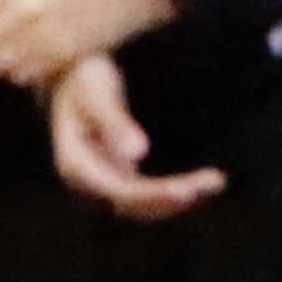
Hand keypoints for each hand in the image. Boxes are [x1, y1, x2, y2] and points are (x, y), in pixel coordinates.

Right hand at [51, 49, 227, 221]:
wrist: (65, 77)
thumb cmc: (81, 80)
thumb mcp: (96, 95)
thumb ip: (114, 123)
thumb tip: (139, 153)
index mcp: (73, 165)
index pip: (118, 192)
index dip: (152, 195)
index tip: (187, 190)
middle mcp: (84, 181)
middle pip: (132, 203)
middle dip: (173, 197)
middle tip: (215, 179)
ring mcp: (99, 181)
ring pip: (141, 204)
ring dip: (177, 197)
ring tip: (216, 180)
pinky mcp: (115, 176)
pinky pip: (145, 195)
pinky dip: (172, 191)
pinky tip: (202, 183)